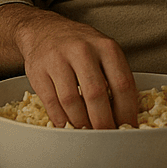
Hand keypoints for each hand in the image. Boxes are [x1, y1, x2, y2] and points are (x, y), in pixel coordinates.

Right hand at [0, 6, 137, 128]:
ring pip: (72, 101)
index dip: (127, 111)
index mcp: (106, 47)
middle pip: (96, 95)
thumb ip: (115, 78)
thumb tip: (126, 117)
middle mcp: (83, 51)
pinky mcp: (38, 71)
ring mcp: (58, 60)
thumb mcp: (104, 52)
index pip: (122, 84)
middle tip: (107, 137)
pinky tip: (69, 127)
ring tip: (88, 134)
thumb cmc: (81, 46)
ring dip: (81, 123)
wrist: (45, 30)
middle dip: (103, 122)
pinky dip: (62, 120)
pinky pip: (51, 103)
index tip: (128, 128)